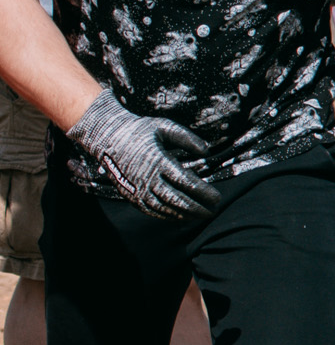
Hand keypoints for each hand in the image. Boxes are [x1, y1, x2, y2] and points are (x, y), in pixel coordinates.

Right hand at [66, 92, 212, 218]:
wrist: (106, 136)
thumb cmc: (140, 130)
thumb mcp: (164, 127)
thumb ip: (187, 138)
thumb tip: (207, 150)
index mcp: (159, 161)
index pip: (187, 182)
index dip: (204, 193)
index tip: (217, 198)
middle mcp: (147, 177)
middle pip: (177, 199)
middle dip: (197, 208)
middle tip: (212, 211)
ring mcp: (137, 188)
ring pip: (164, 207)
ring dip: (183, 214)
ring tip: (199, 216)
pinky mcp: (129, 194)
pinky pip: (149, 209)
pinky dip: (165, 215)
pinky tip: (179, 217)